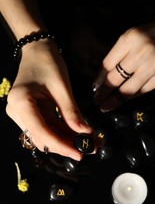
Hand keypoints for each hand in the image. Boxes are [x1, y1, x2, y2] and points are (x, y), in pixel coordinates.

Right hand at [6, 39, 92, 160]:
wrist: (38, 50)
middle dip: (66, 145)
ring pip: (46, 135)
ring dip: (66, 140)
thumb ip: (72, 112)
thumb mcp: (62, 87)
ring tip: (88, 143)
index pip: (41, 132)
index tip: (80, 154)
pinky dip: (62, 132)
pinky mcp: (30, 113)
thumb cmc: (48, 62)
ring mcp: (22, 114)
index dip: (61, 146)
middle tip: (89, 149)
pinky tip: (78, 134)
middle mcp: (17, 112)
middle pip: (43, 137)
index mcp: (21, 103)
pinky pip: (47, 127)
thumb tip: (85, 133)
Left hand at [93, 13, 154, 111]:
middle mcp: (142, 52)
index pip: (107, 65)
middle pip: (115, 80)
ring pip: (129, 90)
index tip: (95, 89)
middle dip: (103, 93)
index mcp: (130, 39)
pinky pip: (143, 91)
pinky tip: (124, 99)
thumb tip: (103, 79)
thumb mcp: (132, 37)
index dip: (99, 80)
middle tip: (97, 101)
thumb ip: (118, 55)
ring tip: (106, 105)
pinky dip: (132, 96)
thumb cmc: (152, 34)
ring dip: (114, 100)